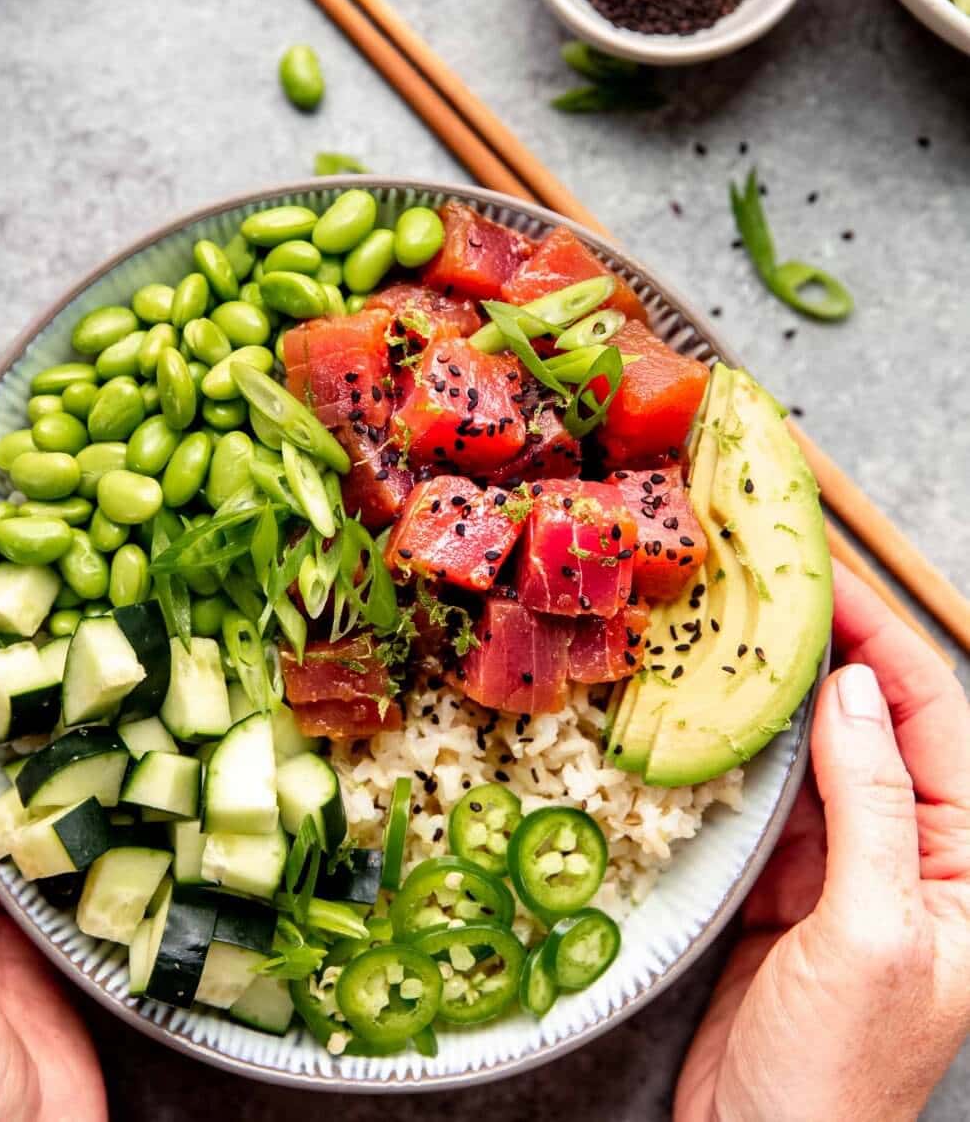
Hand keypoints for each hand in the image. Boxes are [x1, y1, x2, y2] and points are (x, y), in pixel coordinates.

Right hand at [675, 561, 969, 1121]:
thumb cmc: (839, 1071)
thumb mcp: (871, 932)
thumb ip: (873, 806)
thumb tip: (855, 690)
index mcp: (966, 864)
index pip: (935, 718)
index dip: (884, 638)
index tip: (825, 577)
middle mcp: (912, 855)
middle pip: (874, 724)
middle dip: (826, 651)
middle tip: (765, 589)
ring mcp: (844, 870)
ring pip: (814, 755)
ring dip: (774, 697)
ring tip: (727, 637)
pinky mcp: (784, 889)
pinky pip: (768, 800)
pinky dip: (738, 755)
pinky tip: (704, 722)